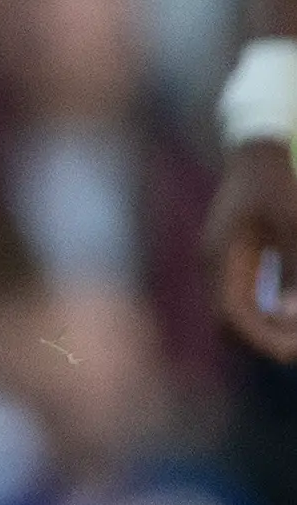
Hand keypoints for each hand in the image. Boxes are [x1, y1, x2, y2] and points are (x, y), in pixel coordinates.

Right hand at [208, 140, 296, 361]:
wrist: (256, 152)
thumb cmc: (275, 184)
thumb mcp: (292, 224)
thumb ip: (294, 268)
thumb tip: (293, 316)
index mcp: (220, 259)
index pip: (230, 317)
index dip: (261, 340)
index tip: (293, 353)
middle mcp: (216, 267)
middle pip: (229, 323)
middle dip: (264, 341)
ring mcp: (223, 265)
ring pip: (237, 314)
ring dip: (267, 330)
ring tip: (295, 333)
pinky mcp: (236, 261)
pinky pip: (246, 300)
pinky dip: (269, 314)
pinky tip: (291, 312)